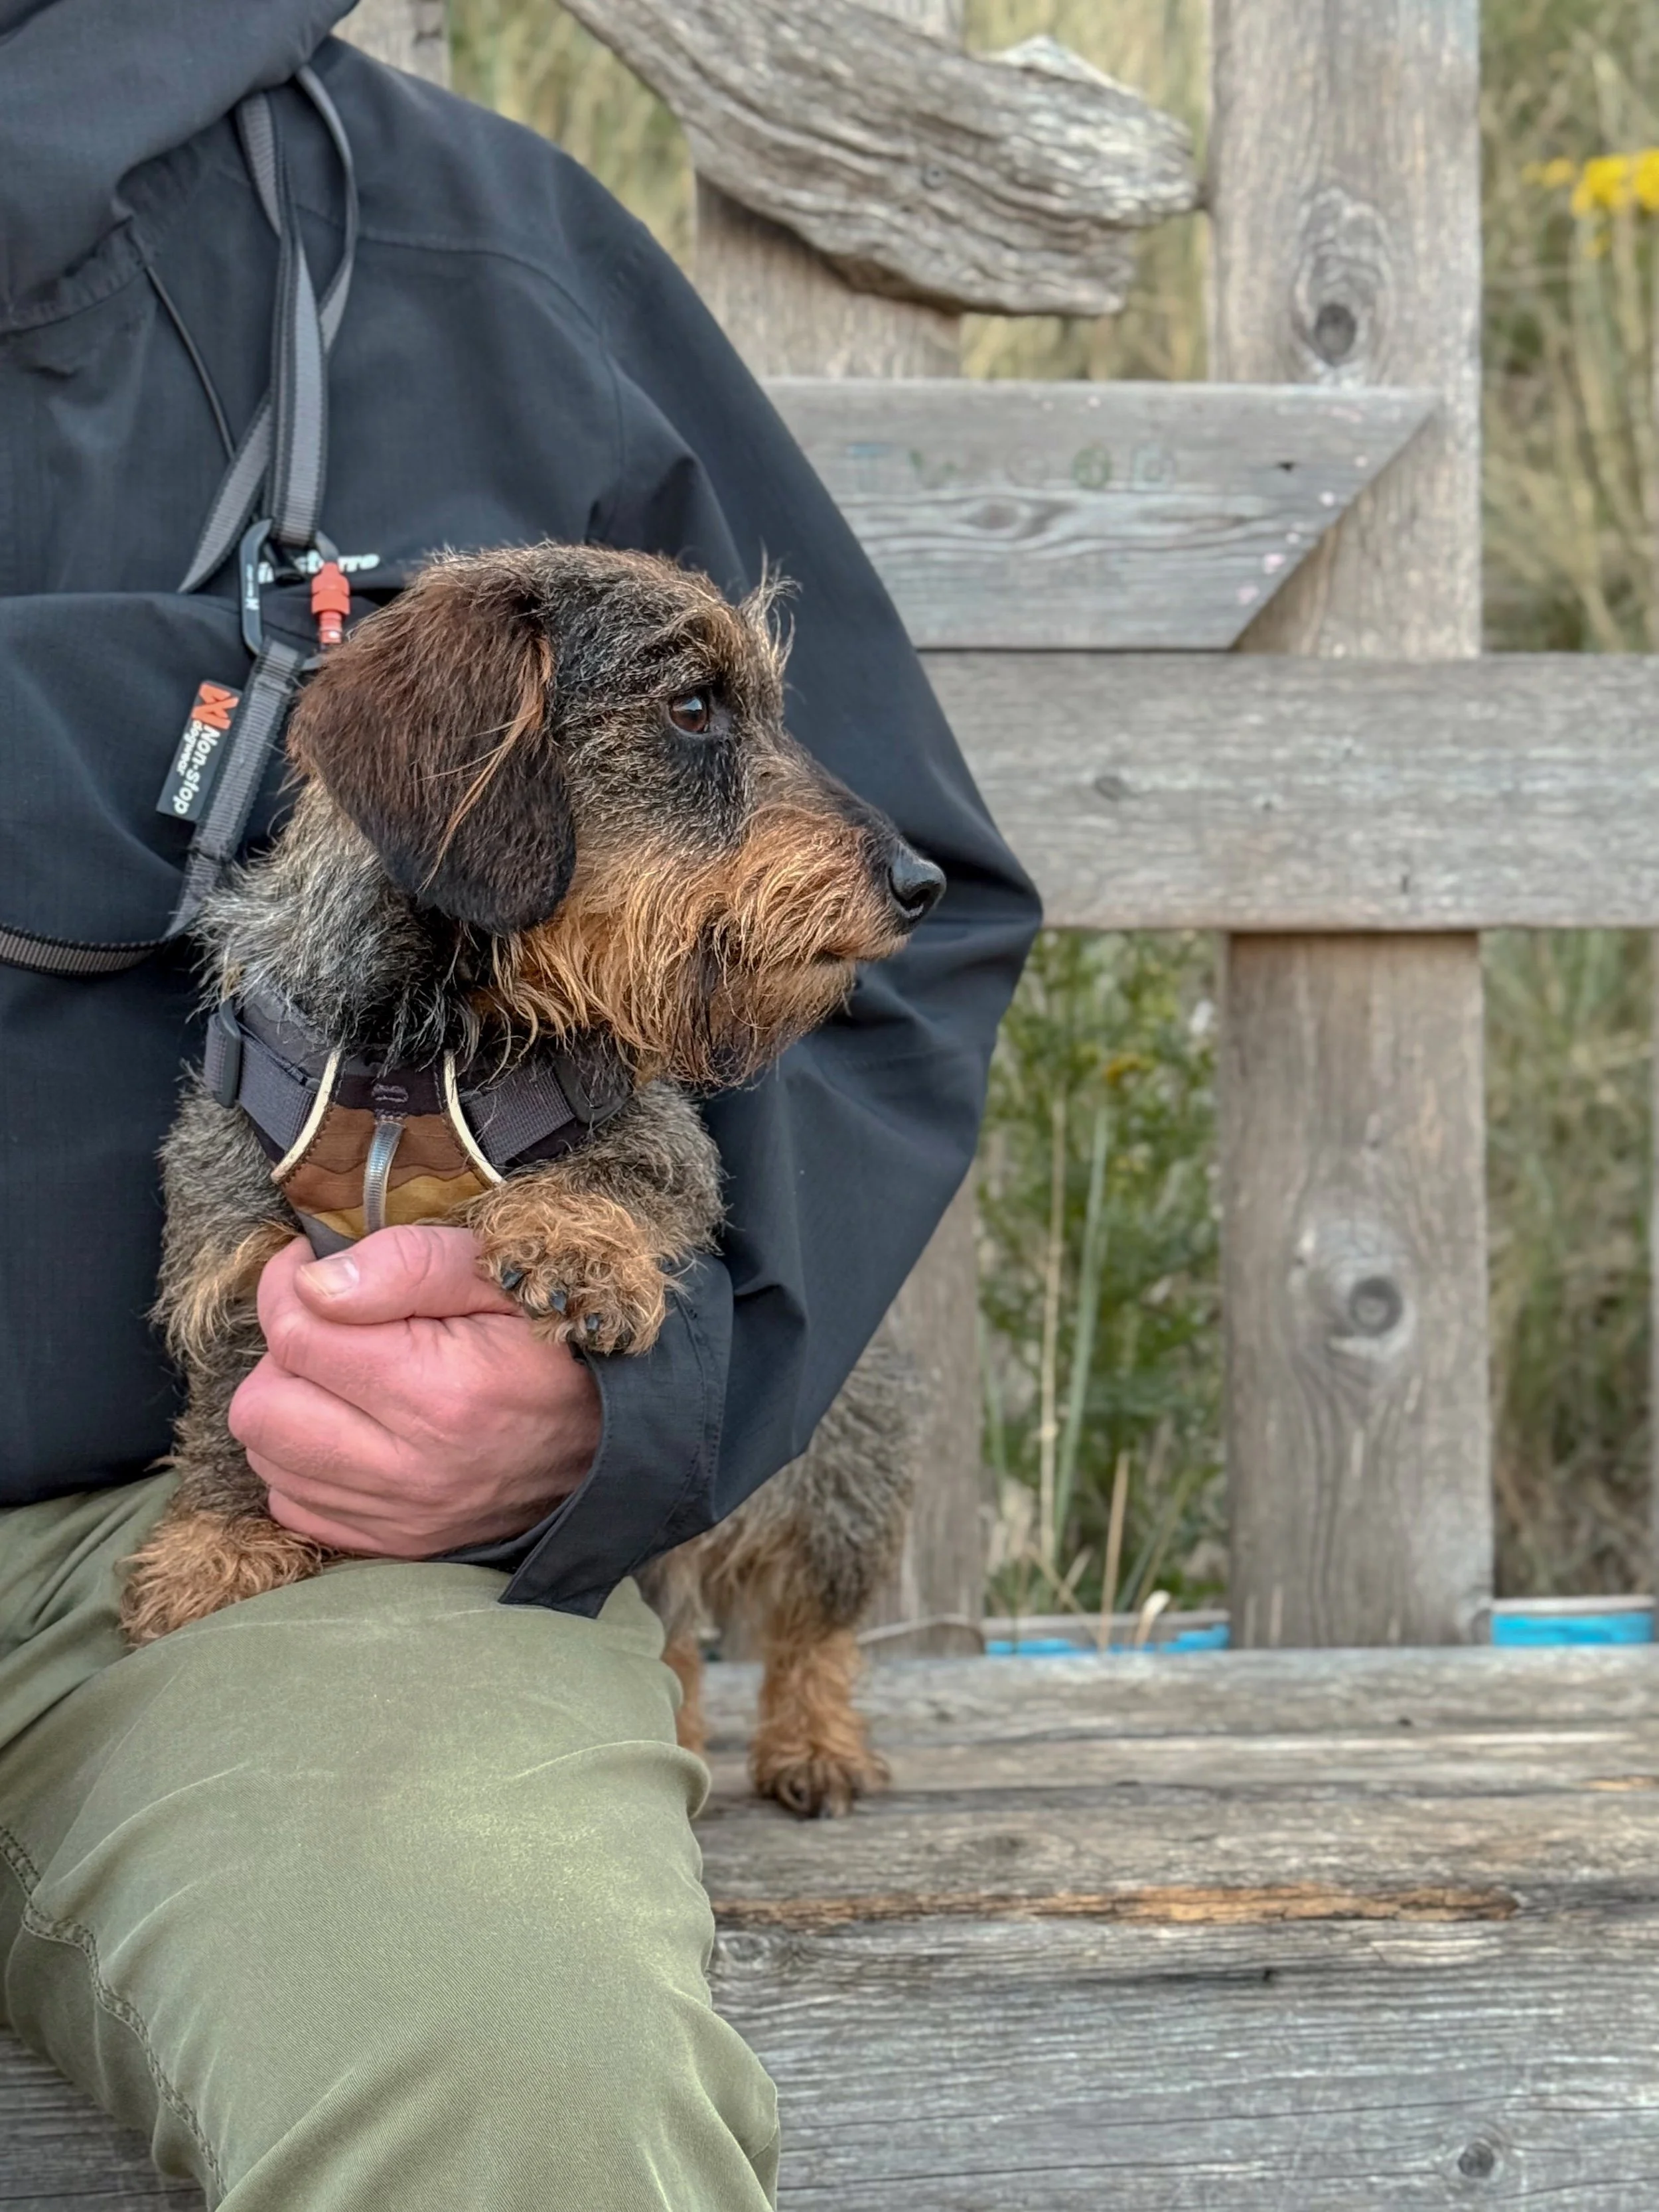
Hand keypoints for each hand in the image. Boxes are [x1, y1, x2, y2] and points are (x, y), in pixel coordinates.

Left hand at [230, 1226, 601, 1556]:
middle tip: (328, 1326)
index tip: (313, 1266)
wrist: (617, 1438)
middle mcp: (411, 1467)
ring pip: (270, 1460)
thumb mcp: (499, 1274)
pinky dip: (305, 1465)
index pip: (295, 1333)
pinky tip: (350, 1429)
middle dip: (282, 1353)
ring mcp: (401, 1516)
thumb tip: (313, 1284)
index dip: (289, 1285)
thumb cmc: (556, 1340)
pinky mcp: (397, 1545)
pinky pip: (295, 1508)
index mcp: (439, 1389)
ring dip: (289, 1408)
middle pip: (262, 1408)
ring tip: (342, 1377)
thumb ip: (407, 1264)